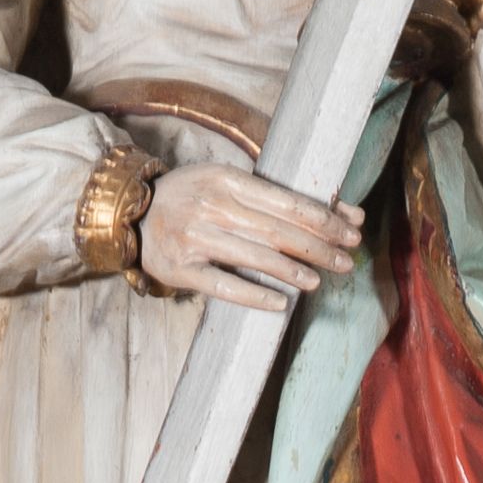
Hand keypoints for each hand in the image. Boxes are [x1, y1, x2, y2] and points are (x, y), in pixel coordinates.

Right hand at [138, 162, 362, 311]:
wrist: (131, 215)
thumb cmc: (192, 197)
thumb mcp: (228, 182)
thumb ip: (279, 197)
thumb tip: (348, 213)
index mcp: (227, 180)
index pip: (287, 202)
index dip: (324, 220)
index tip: (351, 233)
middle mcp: (212, 206)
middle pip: (278, 231)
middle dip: (319, 248)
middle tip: (346, 262)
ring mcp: (195, 239)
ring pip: (256, 257)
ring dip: (294, 271)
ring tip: (320, 280)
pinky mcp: (181, 269)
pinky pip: (224, 286)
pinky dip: (255, 295)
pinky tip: (282, 303)